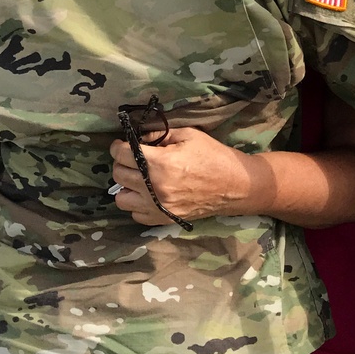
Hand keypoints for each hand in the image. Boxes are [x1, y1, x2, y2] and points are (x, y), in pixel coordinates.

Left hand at [108, 127, 254, 224]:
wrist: (236, 186)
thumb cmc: (214, 156)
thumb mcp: (188, 135)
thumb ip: (159, 135)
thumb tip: (138, 138)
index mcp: (161, 163)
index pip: (122, 154)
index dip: (118, 146)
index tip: (122, 144)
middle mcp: (155, 187)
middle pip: (119, 175)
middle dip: (122, 163)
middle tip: (133, 158)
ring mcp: (158, 206)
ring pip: (121, 198)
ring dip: (126, 186)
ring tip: (139, 178)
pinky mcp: (164, 219)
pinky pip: (135, 215)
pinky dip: (137, 204)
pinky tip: (148, 193)